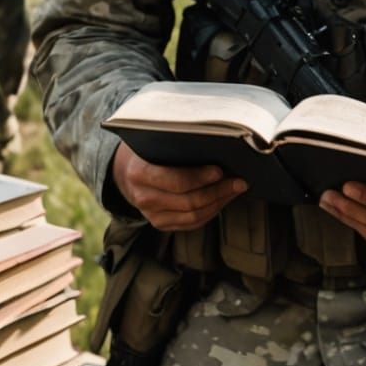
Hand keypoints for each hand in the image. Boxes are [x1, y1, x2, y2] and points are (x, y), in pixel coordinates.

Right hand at [112, 144, 245, 232]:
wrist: (126, 172)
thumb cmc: (147, 151)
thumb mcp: (153, 142)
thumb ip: (177, 143)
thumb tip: (216, 143)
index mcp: (139, 173)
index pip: (176, 181)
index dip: (201, 178)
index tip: (220, 170)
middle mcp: (143, 198)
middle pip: (188, 201)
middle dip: (218, 191)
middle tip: (238, 181)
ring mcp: (152, 215)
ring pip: (193, 216)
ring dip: (218, 203)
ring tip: (235, 190)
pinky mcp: (161, 224)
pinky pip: (191, 223)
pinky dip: (211, 212)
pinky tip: (222, 200)